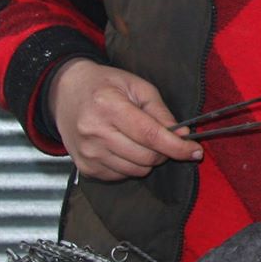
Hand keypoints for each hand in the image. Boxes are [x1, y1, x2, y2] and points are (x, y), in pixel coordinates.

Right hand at [48, 59, 197, 180]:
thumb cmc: (104, 85)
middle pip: (145, 157)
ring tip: (139, 139)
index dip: (177, 146)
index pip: (150, 135)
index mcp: (108, 106)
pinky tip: (123, 147)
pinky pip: (121, 176)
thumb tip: (182, 135)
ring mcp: (87, 153)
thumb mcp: (137, 87)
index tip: (195, 151)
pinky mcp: (85, 167)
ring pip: (136, 170)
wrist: (65, 93)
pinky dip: (130, 165)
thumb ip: (160, 112)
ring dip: (148, 160)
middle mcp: (94, 132)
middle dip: (164, 152)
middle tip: (164, 139)